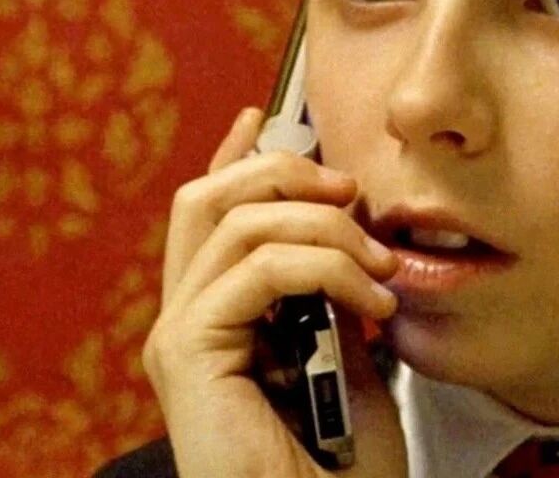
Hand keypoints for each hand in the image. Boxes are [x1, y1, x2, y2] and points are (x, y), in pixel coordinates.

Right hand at [143, 107, 407, 477]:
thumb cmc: (342, 469)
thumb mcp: (351, 359)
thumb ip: (335, 297)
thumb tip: (350, 234)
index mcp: (217, 318)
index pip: (211, 215)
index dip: (236, 157)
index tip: (269, 115)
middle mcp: (185, 320)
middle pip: (207, 198)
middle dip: (283, 174)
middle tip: (351, 193)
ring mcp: (178, 336)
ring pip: (234, 222)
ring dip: (325, 230)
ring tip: (380, 270)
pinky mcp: (185, 354)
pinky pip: (255, 270)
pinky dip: (323, 269)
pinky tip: (369, 304)